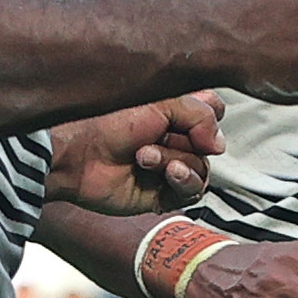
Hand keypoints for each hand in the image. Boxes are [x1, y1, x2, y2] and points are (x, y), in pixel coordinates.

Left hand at [48, 97, 221, 214]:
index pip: (212, 112)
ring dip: (178, 161)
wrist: (78, 154)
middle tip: (157, 136)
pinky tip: (165, 174)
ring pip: (203, 169)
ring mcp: (167, 167)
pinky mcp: (161, 194)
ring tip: (145, 157)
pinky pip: (192, 192)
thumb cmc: (108, 122)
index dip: (208, 116)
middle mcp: (172, 139)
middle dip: (187, 141)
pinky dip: (183, 181)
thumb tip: (219, 145)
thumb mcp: (159, 103)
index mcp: (171, 111)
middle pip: (210, 144)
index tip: (196, 114)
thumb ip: (199, 115)